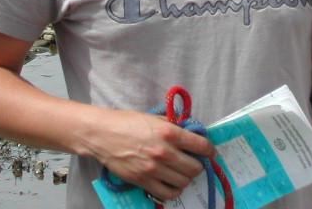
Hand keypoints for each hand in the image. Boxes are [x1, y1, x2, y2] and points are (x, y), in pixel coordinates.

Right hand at [87, 109, 215, 202]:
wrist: (101, 134)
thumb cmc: (126, 122)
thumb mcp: (152, 118)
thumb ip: (171, 126)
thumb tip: (188, 133)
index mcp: (168, 132)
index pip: (201, 145)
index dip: (210, 150)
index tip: (210, 152)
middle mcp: (164, 152)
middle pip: (195, 168)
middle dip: (197, 165)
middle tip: (193, 161)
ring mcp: (154, 169)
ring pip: (184, 182)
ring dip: (186, 177)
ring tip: (181, 172)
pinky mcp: (144, 181)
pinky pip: (169, 193)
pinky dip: (175, 190)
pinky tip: (172, 183)